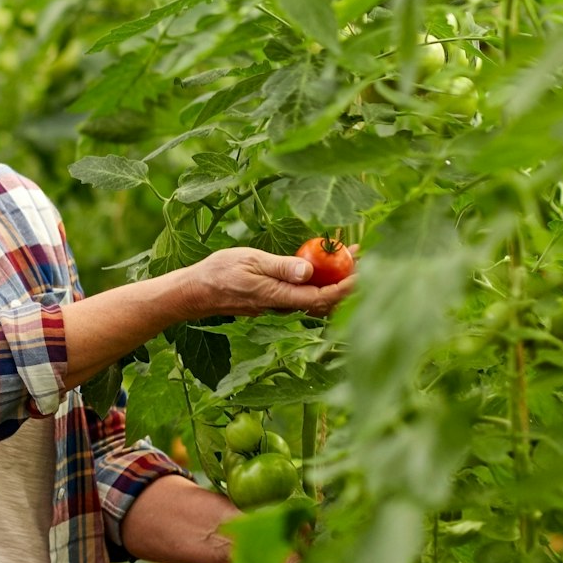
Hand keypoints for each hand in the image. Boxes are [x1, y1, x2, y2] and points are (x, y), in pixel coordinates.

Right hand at [179, 247, 354, 319]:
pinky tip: (323, 265)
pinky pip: (304, 294)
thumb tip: (309, 270)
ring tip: (349, 256)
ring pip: (317, 298)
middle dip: (349, 280)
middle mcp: (283, 305)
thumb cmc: (219, 273)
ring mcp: (279, 305)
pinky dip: (319, 281)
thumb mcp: (249, 261)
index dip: (348, 286)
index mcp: (279, 295)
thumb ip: (280, 266)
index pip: (323, 296)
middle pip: (327, 300)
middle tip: (364, 256)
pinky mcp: (274, 301)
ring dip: (336, 280)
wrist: (196, 292)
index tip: (366, 270)